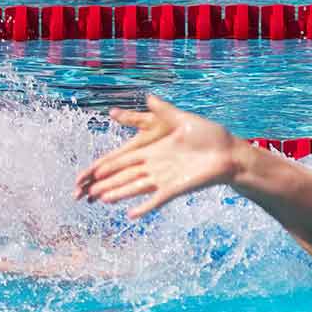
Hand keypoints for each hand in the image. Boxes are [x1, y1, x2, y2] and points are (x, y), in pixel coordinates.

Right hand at [75, 97, 248, 219]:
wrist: (229, 151)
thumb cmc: (209, 135)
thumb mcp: (183, 119)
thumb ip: (163, 110)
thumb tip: (148, 96)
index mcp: (152, 150)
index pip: (121, 159)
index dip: (104, 166)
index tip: (86, 174)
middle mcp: (154, 166)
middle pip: (123, 176)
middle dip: (103, 183)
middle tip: (82, 193)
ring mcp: (164, 178)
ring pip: (134, 188)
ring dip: (117, 194)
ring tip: (99, 200)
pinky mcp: (176, 187)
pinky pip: (157, 200)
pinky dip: (144, 207)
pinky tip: (130, 215)